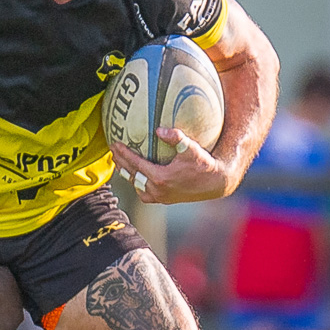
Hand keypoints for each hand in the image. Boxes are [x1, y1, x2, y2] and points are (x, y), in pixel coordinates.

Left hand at [109, 128, 231, 204]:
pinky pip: (144, 193)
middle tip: (112, 150)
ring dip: (126, 174)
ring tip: (119, 163)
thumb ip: (176, 138)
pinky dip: (137, 183)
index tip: (114, 144)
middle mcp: (157, 190)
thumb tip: (159, 129)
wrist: (216, 184)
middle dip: (120, 162)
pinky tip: (135, 175)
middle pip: (131, 175)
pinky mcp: (164, 200)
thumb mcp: (191, 149)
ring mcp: (160, 197)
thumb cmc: (204, 164)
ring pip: (136, 185)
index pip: (135, 164)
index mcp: (160, 178)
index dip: (124, 154)